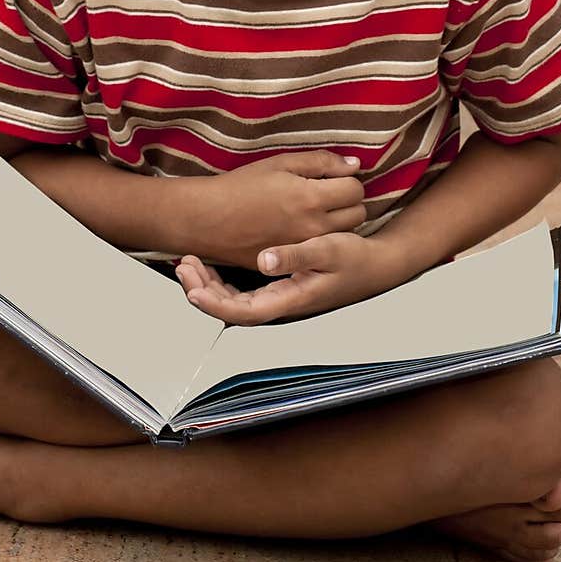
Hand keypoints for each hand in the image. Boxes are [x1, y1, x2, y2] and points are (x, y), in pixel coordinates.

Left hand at [175, 231, 402, 325]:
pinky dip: (224, 280)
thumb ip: (296, 255)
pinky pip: (245, 290)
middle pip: (232, 309)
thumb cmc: (356, 258)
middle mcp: (281, 304)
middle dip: (202, 290)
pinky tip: (214, 261)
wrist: (378, 265)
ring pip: (235, 300)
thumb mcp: (328, 249)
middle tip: (183, 264)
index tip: (191, 287)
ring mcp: (280, 297)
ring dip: (210, 285)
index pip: (242, 312)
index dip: (213, 303)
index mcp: (290, 299)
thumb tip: (263, 261)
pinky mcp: (282, 287)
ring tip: (190, 262)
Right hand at [184, 151, 367, 269]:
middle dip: (348, 201)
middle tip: (326, 192)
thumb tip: (354, 165)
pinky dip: (321, 237)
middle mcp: (314, 227)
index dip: (347, 179)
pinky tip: (302, 225)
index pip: (356, 189)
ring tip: (314, 209)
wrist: (209, 219)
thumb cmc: (241, 187)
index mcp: (312, 199)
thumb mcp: (281, 163)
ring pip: (345, 234)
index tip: (332, 176)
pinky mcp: (295, 260)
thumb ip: (322, 162)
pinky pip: (323, 247)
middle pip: (358, 214)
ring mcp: (305, 248)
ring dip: (339, 220)